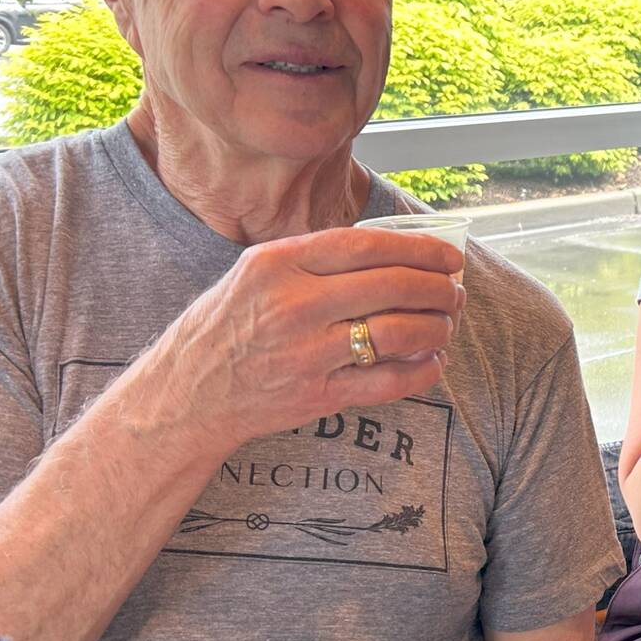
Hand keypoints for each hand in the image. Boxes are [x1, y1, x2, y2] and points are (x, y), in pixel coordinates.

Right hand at [143, 226, 465, 454]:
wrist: (186, 394)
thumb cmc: (228, 325)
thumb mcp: (256, 272)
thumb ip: (315, 258)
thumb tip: (392, 249)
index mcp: (278, 264)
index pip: (367, 246)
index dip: (420, 249)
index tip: (448, 255)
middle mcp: (294, 305)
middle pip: (391, 286)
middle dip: (438, 287)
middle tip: (454, 290)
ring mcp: (307, 353)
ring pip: (398, 332)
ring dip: (437, 326)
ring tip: (447, 322)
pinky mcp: (319, 395)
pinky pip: (389, 381)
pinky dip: (423, 369)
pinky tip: (434, 359)